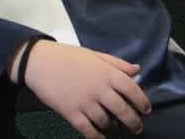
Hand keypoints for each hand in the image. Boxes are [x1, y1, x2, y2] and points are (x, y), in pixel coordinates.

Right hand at [20, 41, 149, 138]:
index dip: (142, 102)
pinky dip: (97, 136)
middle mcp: (99, 88)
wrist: (38, 62)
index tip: (146, 110)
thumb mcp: (94, 55)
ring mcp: (85, 102)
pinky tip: (101, 137)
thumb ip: (116, 63)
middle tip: (136, 127)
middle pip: (123, 110)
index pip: (132, 90)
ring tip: (114, 127)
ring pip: (106, 122)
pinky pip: (89, 130)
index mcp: (106, 72)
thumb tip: (137, 70)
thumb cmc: (67, 56)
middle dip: (133, 121)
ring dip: (112, 127)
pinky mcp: (71, 113)